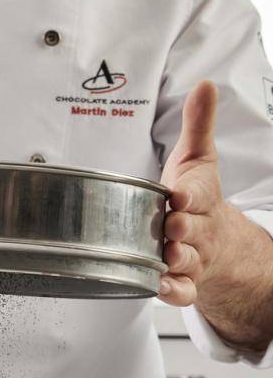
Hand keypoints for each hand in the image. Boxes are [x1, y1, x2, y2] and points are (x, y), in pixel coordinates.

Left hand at [158, 80, 231, 305]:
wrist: (217, 238)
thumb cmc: (197, 194)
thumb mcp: (198, 157)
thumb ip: (199, 124)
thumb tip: (206, 84)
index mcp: (201, 198)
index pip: (200, 195)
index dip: (189, 196)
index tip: (178, 195)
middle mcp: (199, 229)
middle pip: (191, 230)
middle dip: (181, 229)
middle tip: (170, 226)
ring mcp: (194, 256)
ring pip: (188, 262)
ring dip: (177, 261)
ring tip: (165, 258)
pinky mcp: (185, 279)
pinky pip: (183, 291)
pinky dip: (174, 292)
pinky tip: (161, 288)